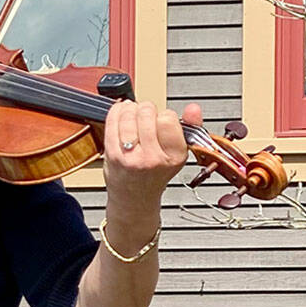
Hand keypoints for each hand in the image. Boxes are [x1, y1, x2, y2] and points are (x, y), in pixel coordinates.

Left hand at [102, 99, 197, 240]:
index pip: (168, 119)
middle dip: (146, 109)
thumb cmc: (155, 174)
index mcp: (174, 156)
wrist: (134, 198)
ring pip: (128, 115)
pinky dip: (115, 112)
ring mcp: (131, 157)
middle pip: (147, 113)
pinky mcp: (113, 155)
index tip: (162, 121)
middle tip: (146, 117)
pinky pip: (112, 123)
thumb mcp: (178, 153)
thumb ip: (190, 127)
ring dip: (130, 109)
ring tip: (133, 115)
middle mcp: (152, 158)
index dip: (164, 115)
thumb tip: (194, 108)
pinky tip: (120, 113)